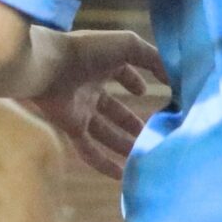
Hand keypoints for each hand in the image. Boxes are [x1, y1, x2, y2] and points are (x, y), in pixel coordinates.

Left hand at [18, 29, 168, 177]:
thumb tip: (173, 77)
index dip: (135, 82)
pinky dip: (103, 163)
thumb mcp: (129, 45)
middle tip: (151, 135)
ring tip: (142, 155)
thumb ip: (153, 58)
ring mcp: (80, 109)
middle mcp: (91, 88)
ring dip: (122, 144)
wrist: (48, 66)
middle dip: (131, 122)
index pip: (122, 74)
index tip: (150, 93)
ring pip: (104, 132)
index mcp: (102, 65)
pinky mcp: (71, 127)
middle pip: (114, 110)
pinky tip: (121, 175)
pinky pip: (88, 150)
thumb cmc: (87, 50)